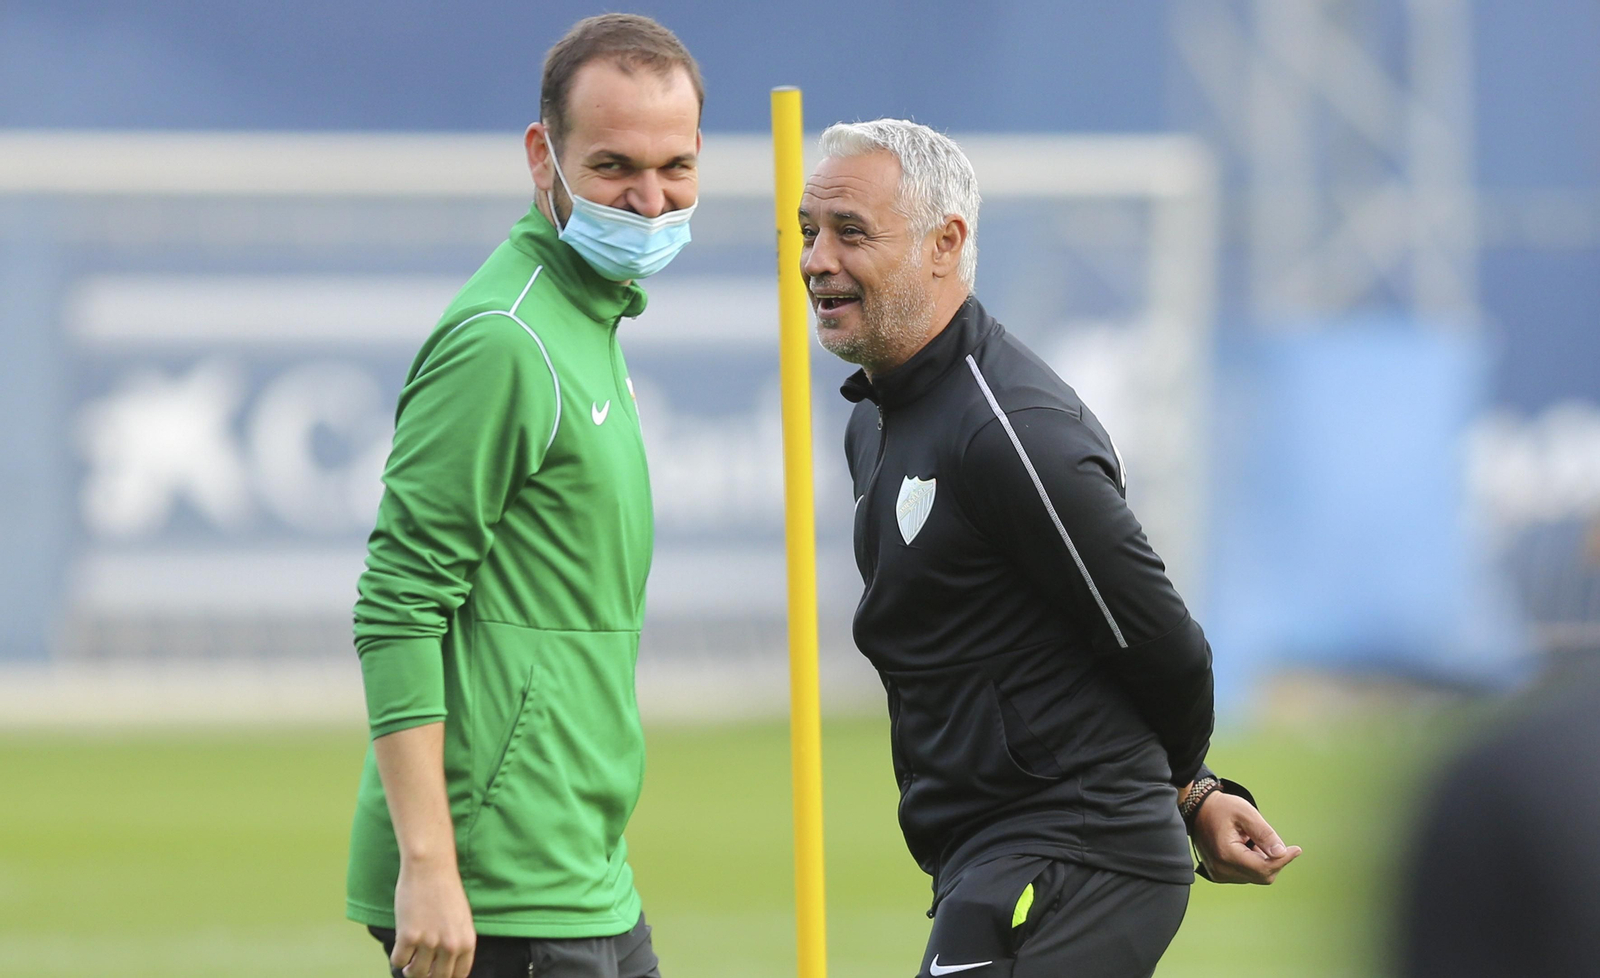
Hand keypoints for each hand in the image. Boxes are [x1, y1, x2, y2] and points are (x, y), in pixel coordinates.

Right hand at [392, 859, 476, 977]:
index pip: (459, 975)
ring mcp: (429, 941)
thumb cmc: (445, 890)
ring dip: (410, 971)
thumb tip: (445, 964)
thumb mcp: (461, 919)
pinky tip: (400, 949)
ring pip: (416, 973)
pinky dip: (397, 959)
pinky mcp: (408, 936)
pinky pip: (399, 961)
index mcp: (467, 941)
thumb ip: (457, 942)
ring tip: (409, 964)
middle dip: (427, 976)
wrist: (430, 867)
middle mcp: (450, 945)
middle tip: (420, 970)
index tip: (436, 974)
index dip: (446, 977)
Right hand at [1192, 790, 1301, 883]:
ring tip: (1251, 840)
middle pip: (1262, 876)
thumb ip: (1265, 833)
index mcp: (1226, 854)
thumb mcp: (1245, 813)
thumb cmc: (1220, 808)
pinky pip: (1246, 875)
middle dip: (1272, 860)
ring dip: (1262, 860)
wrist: (1197, 809)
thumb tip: (1281, 853)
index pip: (1263, 868)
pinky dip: (1253, 863)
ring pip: (1255, 876)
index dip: (1283, 860)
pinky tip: (1246, 847)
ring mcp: (1219, 874)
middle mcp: (1221, 869)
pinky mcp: (1219, 874)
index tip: (1295, 849)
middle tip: (1270, 840)